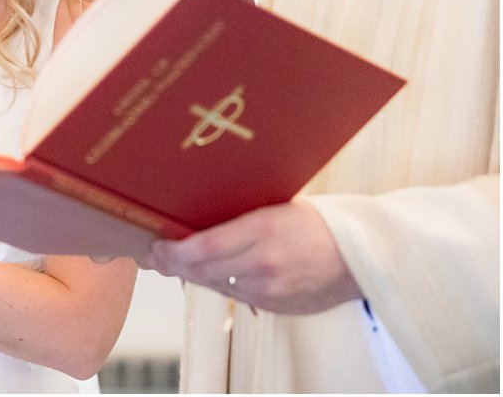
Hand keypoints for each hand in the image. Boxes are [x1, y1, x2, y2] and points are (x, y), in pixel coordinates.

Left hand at [145, 200, 361, 313]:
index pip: (204, 247)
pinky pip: (236, 296)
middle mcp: (264, 264)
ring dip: (194, 276)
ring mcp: (271, 290)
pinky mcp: (277, 307)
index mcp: (263, 230)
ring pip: (217, 285)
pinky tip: (208, 275)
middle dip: (174, 264)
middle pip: (203, 270)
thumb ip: (237, 220)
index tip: (155, 246)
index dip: (174, 251)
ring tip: (174, 264)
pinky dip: (220, 285)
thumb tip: (194, 226)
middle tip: (155, 256)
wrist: (361, 256)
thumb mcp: (273, 208)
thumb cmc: (315, 223)